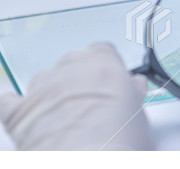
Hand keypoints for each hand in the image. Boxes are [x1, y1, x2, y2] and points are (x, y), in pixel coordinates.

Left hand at [0, 43, 152, 149]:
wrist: (87, 165)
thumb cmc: (118, 145)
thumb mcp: (140, 116)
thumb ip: (134, 94)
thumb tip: (134, 89)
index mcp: (104, 65)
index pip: (103, 50)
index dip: (108, 65)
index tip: (111, 78)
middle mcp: (71, 70)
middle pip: (74, 61)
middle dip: (82, 77)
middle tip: (94, 102)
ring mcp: (42, 89)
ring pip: (46, 78)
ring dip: (55, 91)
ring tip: (69, 115)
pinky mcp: (19, 111)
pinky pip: (11, 100)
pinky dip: (20, 105)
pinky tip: (32, 114)